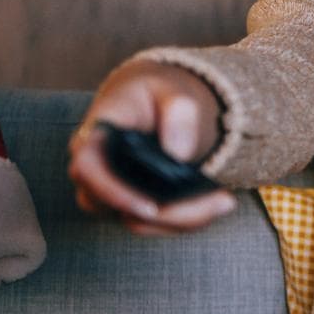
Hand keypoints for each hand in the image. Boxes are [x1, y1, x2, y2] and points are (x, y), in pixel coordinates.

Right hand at [67, 60, 236, 234]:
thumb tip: (179, 154)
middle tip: (222, 201)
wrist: (154, 103)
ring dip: (183, 220)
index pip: (87, 168)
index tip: (151, 208)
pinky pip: (152, 223)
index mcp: (96, 134)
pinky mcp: (129, 203)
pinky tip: (218, 203)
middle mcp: (95, 169)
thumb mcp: (173, 91)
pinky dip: (186, 219)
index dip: (113, 193)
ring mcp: (109, 190)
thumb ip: (179, 112)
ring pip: (137, 222)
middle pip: (116, 207)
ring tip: (226, 200)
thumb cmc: (158, 94)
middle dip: (170, 214)